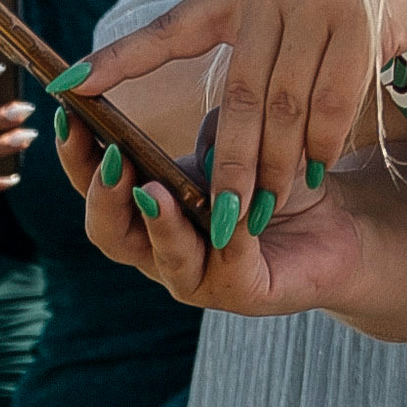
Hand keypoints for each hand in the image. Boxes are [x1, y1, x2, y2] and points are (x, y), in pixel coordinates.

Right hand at [54, 102, 369, 315]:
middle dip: (104, 198)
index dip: (77, 155)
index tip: (68, 114)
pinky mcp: (241, 293)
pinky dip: (229, 236)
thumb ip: (215, 132)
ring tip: (154, 192)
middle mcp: (160, 249)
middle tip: (111, 161)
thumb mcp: (238, 141)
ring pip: (162, 259)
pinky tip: (232, 214)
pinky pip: (229, 264)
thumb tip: (206, 128)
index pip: (96, 184)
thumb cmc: (276, 182)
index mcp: (148, 207)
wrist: (338, 226)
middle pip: (110, 234)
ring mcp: (198, 277)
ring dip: (157, 224)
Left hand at [60, 0, 406, 239]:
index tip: (65, 87)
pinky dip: (321, 145)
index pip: (168, 29)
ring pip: (285, 111)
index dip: (117, 60)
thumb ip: (249, 49)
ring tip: (264, 212)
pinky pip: (333, 103)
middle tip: (220, 221)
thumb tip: (221, 125)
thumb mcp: (285, 2)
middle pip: (240, 101)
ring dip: (275, 168)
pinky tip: (315, 172)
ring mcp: (317, 1)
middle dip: (228, 169)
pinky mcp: (363, 19)